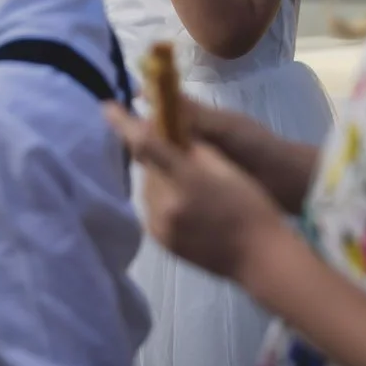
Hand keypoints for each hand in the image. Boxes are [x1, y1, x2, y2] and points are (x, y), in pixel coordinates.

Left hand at [105, 101, 286, 280]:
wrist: (258, 257)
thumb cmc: (250, 206)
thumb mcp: (226, 167)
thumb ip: (193, 148)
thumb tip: (169, 130)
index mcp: (185, 180)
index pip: (145, 145)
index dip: (123, 124)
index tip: (107, 107)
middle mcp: (165, 204)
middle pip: (147, 167)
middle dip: (157, 155)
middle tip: (179, 153)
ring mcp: (160, 226)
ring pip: (148, 188)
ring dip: (160, 178)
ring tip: (189, 183)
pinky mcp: (160, 241)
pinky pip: (152, 208)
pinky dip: (162, 198)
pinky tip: (186, 203)